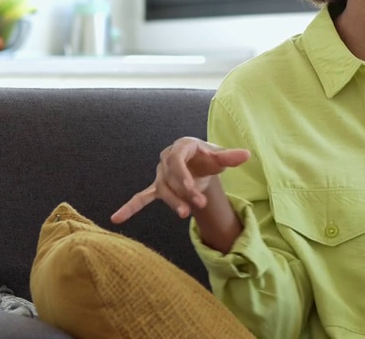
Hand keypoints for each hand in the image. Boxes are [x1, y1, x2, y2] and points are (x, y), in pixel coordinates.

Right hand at [111, 138, 250, 223]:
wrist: (200, 165)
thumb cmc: (209, 158)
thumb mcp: (220, 157)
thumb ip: (231, 157)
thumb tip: (247, 154)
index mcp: (182, 147)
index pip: (177, 161)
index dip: (183, 175)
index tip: (192, 189)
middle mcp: (167, 159)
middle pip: (171, 178)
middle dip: (184, 193)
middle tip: (199, 205)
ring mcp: (160, 174)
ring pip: (163, 190)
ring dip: (173, 202)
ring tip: (185, 214)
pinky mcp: (157, 187)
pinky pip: (142, 197)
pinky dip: (131, 207)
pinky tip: (117, 218)